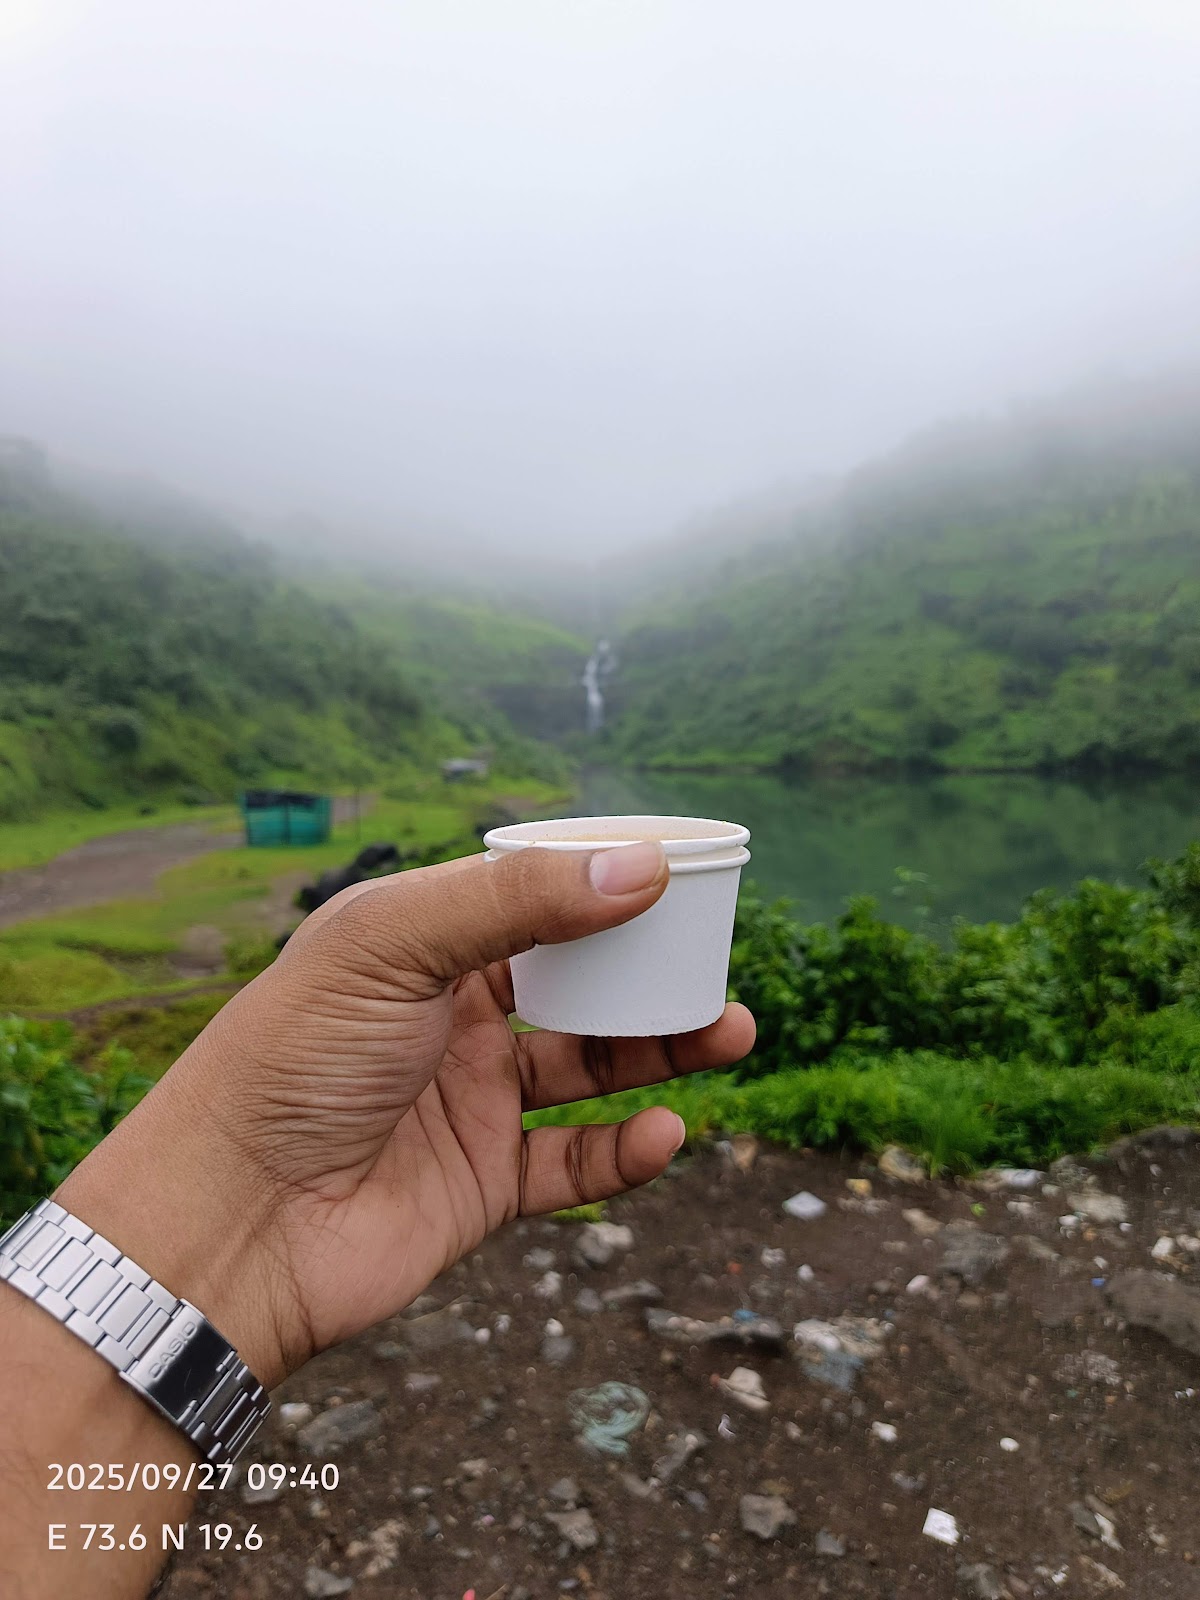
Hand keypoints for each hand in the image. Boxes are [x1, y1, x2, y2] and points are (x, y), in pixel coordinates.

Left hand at [58, 841, 754, 1386]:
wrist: (230, 1220)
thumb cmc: (292, 1060)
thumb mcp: (394, 944)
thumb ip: (517, 901)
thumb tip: (639, 867)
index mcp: (423, 945)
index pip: (531, 900)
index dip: (602, 887)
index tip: (681, 878)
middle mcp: (452, 1018)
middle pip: (575, 983)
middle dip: (649, 972)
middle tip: (717, 964)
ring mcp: (470, 1102)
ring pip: (590, 1068)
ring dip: (662, 1051)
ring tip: (731, 1032)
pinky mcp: (483, 1185)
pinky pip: (573, 1163)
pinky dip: (625, 1151)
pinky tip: (663, 1132)